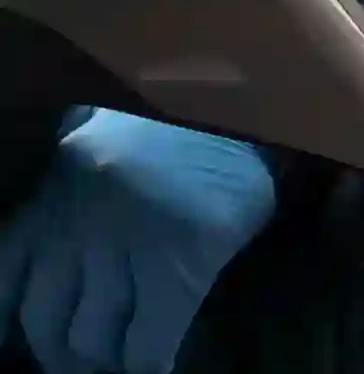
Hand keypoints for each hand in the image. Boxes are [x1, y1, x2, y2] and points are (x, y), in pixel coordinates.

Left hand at [0, 110, 275, 373]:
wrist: (246, 108)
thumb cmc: (175, 120)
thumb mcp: (99, 134)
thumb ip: (69, 183)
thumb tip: (50, 246)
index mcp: (55, 187)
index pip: (2, 275)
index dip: (9, 317)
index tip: (22, 335)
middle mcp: (77, 219)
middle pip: (43, 322)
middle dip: (65, 349)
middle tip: (92, 351)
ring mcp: (126, 242)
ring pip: (91, 342)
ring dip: (112, 354)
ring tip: (131, 344)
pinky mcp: (179, 263)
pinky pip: (146, 348)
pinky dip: (150, 362)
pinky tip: (162, 355)